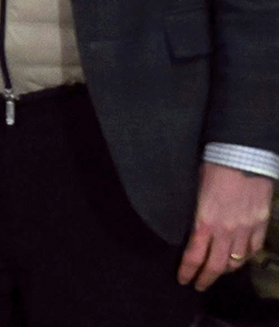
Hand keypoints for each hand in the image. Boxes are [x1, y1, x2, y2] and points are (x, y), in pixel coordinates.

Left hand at [179, 162, 271, 289]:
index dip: (187, 271)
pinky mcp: (260, 225)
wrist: (242, 157)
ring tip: (217, 272)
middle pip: (215, 266)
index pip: (194, 256)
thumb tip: (189, 228)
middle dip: (205, 279)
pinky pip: (253, 249)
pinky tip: (239, 258)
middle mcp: (226, 231)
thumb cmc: (212, 169)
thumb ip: (193, 213)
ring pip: (236, 261)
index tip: (182, 279)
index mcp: (204, 223)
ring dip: (225, 270)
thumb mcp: (193, 191)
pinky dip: (245, 257)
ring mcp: (245, 230)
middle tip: (198, 285)